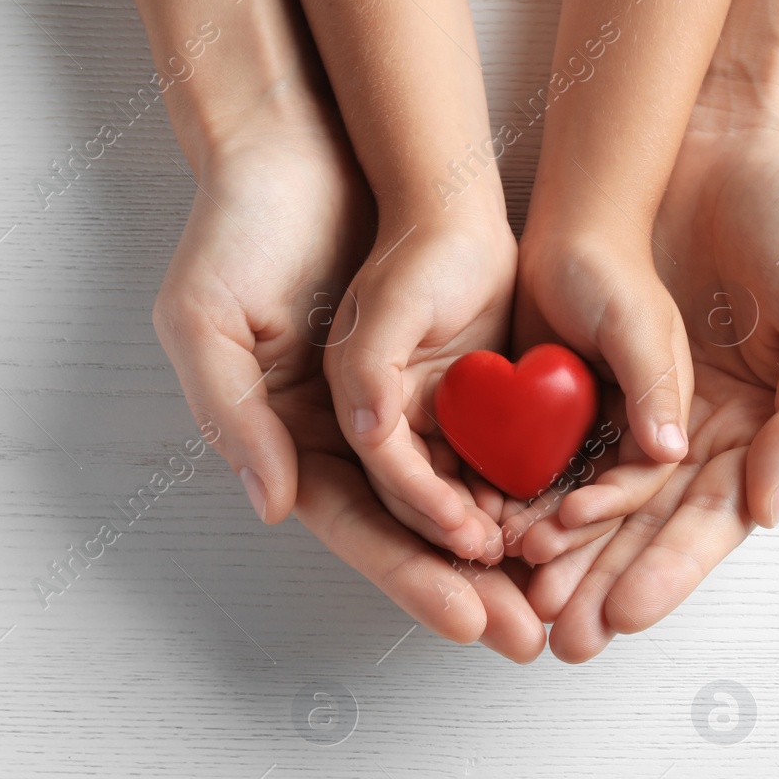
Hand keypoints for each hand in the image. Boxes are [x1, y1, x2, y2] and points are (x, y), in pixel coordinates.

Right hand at [151, 116, 544, 660]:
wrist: (305, 139)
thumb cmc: (238, 228)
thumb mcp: (206, 320)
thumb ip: (234, 414)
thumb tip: (274, 507)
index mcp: (291, 438)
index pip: (356, 526)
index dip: (409, 576)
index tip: (465, 619)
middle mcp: (353, 434)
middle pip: (419, 528)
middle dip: (473, 587)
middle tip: (526, 639)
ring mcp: (407, 401)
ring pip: (468, 489)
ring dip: (512, 549)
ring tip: (558, 602)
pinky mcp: (456, 367)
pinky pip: (499, 432)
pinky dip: (532, 475)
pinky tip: (572, 514)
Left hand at [529, 127, 778, 661]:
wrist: (730, 139)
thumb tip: (769, 512)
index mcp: (759, 434)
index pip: (709, 524)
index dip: (668, 573)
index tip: (623, 616)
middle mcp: (697, 432)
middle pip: (643, 527)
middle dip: (604, 582)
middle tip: (562, 637)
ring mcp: (639, 403)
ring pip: (592, 492)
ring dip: (561, 549)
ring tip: (525, 596)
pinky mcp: (589, 370)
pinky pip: (555, 435)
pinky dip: (531, 479)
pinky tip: (503, 520)